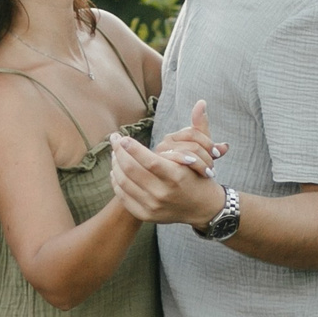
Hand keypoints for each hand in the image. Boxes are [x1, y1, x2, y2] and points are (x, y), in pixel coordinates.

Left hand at [112, 102, 230, 227]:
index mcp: (176, 176)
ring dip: (115, 165)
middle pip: (132, 170)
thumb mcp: (203, 152)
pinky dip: (116, 182)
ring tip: (115, 154)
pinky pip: (123, 196)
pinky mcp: (146, 215)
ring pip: (124, 182)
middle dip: (118, 152)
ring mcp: (153, 206)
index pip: (148, 161)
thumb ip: (199, 127)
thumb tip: (201, 102)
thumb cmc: (200, 176)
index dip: (132, 148)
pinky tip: (116, 171)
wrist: (203, 208)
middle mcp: (164, 193)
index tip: (122, 138)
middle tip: (114, 140)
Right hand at [150, 100, 224, 172]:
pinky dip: (193, 163)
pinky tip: (202, 173)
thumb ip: (212, 147)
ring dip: (201, 162)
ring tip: (209, 173)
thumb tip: (226, 145)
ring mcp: (161, 151)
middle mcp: (166, 141)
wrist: (181, 190)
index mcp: (177, 136)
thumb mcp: (204, 157)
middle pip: (191, 140)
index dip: (208, 142)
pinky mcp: (159, 162)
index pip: (193, 132)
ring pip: (186, 149)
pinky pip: (178, 158)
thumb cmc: (193, 171)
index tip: (218, 154)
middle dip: (206, 153)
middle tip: (213, 168)